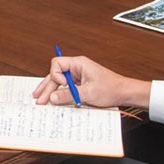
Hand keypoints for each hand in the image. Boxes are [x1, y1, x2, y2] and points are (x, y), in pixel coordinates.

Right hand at [31, 55, 149, 108]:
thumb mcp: (88, 93)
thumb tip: (52, 97)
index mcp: (79, 63)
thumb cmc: (111, 88)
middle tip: (39, 99)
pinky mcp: (80, 84)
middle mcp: (77, 68)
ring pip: (59, 82)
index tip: (62, 85)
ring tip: (40, 99)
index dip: (56, 75)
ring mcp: (78, 76)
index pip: (57, 64)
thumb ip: (68, 95)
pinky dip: (59, 94)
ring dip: (50, 91)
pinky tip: (52, 100)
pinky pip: (66, 87)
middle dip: (47, 87)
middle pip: (55, 75)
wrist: (124, 93)